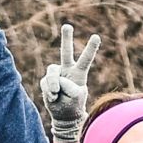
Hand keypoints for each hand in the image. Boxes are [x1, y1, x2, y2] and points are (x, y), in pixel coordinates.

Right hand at [39, 24, 99, 142]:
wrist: (63, 115)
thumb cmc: (74, 105)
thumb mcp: (76, 97)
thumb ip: (68, 86)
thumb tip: (56, 79)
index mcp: (79, 73)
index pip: (85, 59)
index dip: (90, 48)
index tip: (96, 36)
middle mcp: (67, 69)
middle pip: (66, 52)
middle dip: (66, 38)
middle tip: (67, 26)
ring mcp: (56, 74)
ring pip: (52, 70)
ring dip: (53, 83)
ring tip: (56, 94)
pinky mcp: (47, 81)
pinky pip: (46, 83)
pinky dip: (49, 92)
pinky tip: (54, 98)